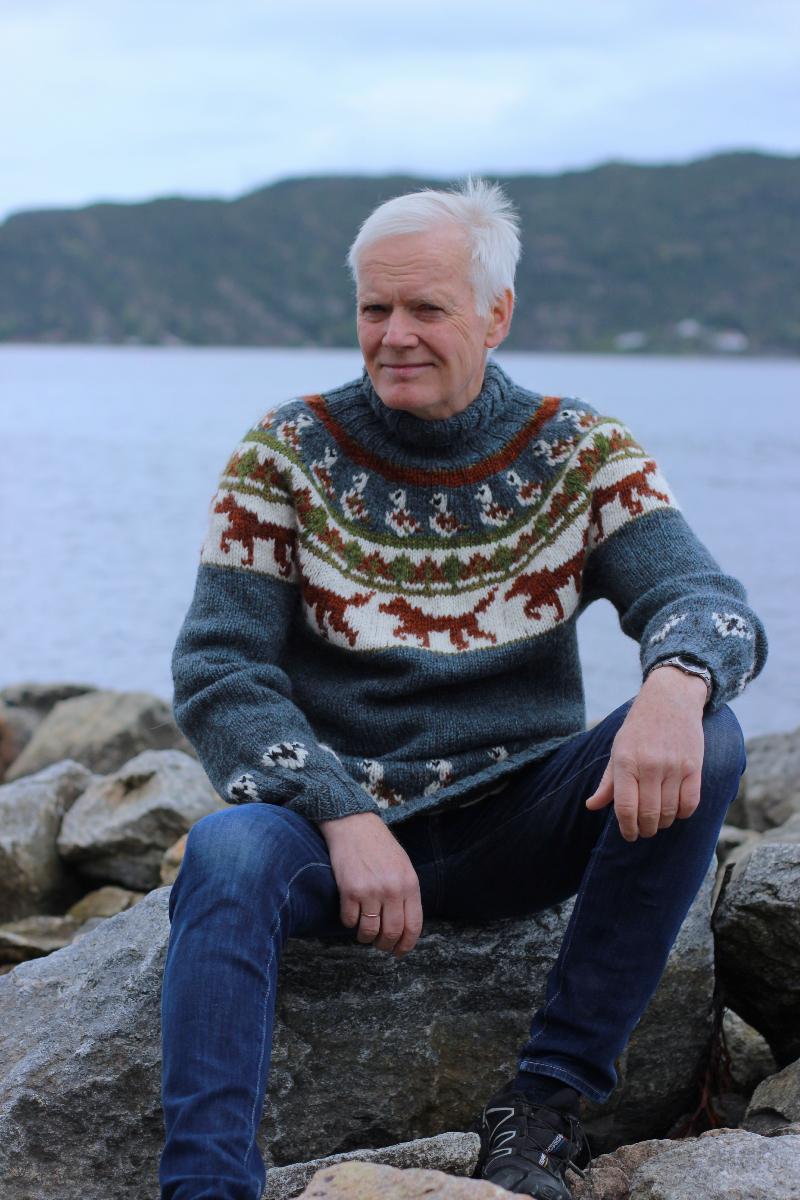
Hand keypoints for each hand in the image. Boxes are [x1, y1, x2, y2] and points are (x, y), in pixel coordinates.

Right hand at [316, 811, 422, 957]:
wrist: (354, 825)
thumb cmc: (379, 846)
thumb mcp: (403, 866)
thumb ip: (407, 893)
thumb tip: (405, 925)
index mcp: (410, 884)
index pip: (413, 926)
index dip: (405, 945)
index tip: (398, 952)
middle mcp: (392, 890)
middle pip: (391, 933)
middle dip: (385, 945)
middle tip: (379, 944)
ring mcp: (371, 891)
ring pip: (369, 931)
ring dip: (365, 937)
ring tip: (363, 932)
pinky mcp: (350, 891)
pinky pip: (349, 921)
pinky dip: (349, 923)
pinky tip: (350, 913)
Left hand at [585, 666, 705, 840]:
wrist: (670, 699)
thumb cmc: (639, 728)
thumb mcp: (618, 749)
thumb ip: (607, 781)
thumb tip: (592, 806)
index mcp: (626, 762)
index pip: (625, 807)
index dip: (627, 828)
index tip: (628, 835)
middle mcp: (649, 765)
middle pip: (648, 814)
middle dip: (644, 830)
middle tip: (643, 831)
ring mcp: (674, 766)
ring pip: (669, 811)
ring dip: (662, 823)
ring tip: (657, 821)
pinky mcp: (694, 766)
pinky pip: (691, 803)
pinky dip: (683, 813)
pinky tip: (675, 811)